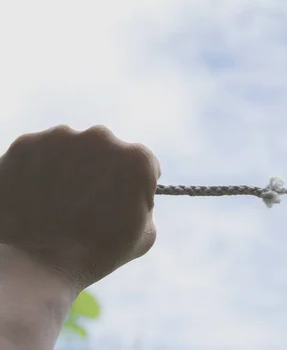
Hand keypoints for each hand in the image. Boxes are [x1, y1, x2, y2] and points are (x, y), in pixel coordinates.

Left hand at [0, 125, 159, 289]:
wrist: (35, 265)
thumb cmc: (96, 254)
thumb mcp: (144, 234)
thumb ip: (145, 204)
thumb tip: (134, 196)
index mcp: (136, 158)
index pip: (144, 163)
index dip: (136, 185)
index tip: (122, 202)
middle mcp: (101, 137)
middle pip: (107, 149)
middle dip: (101, 170)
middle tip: (89, 203)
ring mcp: (60, 137)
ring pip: (71, 148)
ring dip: (70, 167)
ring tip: (59, 203)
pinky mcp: (25, 144)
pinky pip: (39, 153)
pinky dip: (39, 170)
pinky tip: (37, 198)